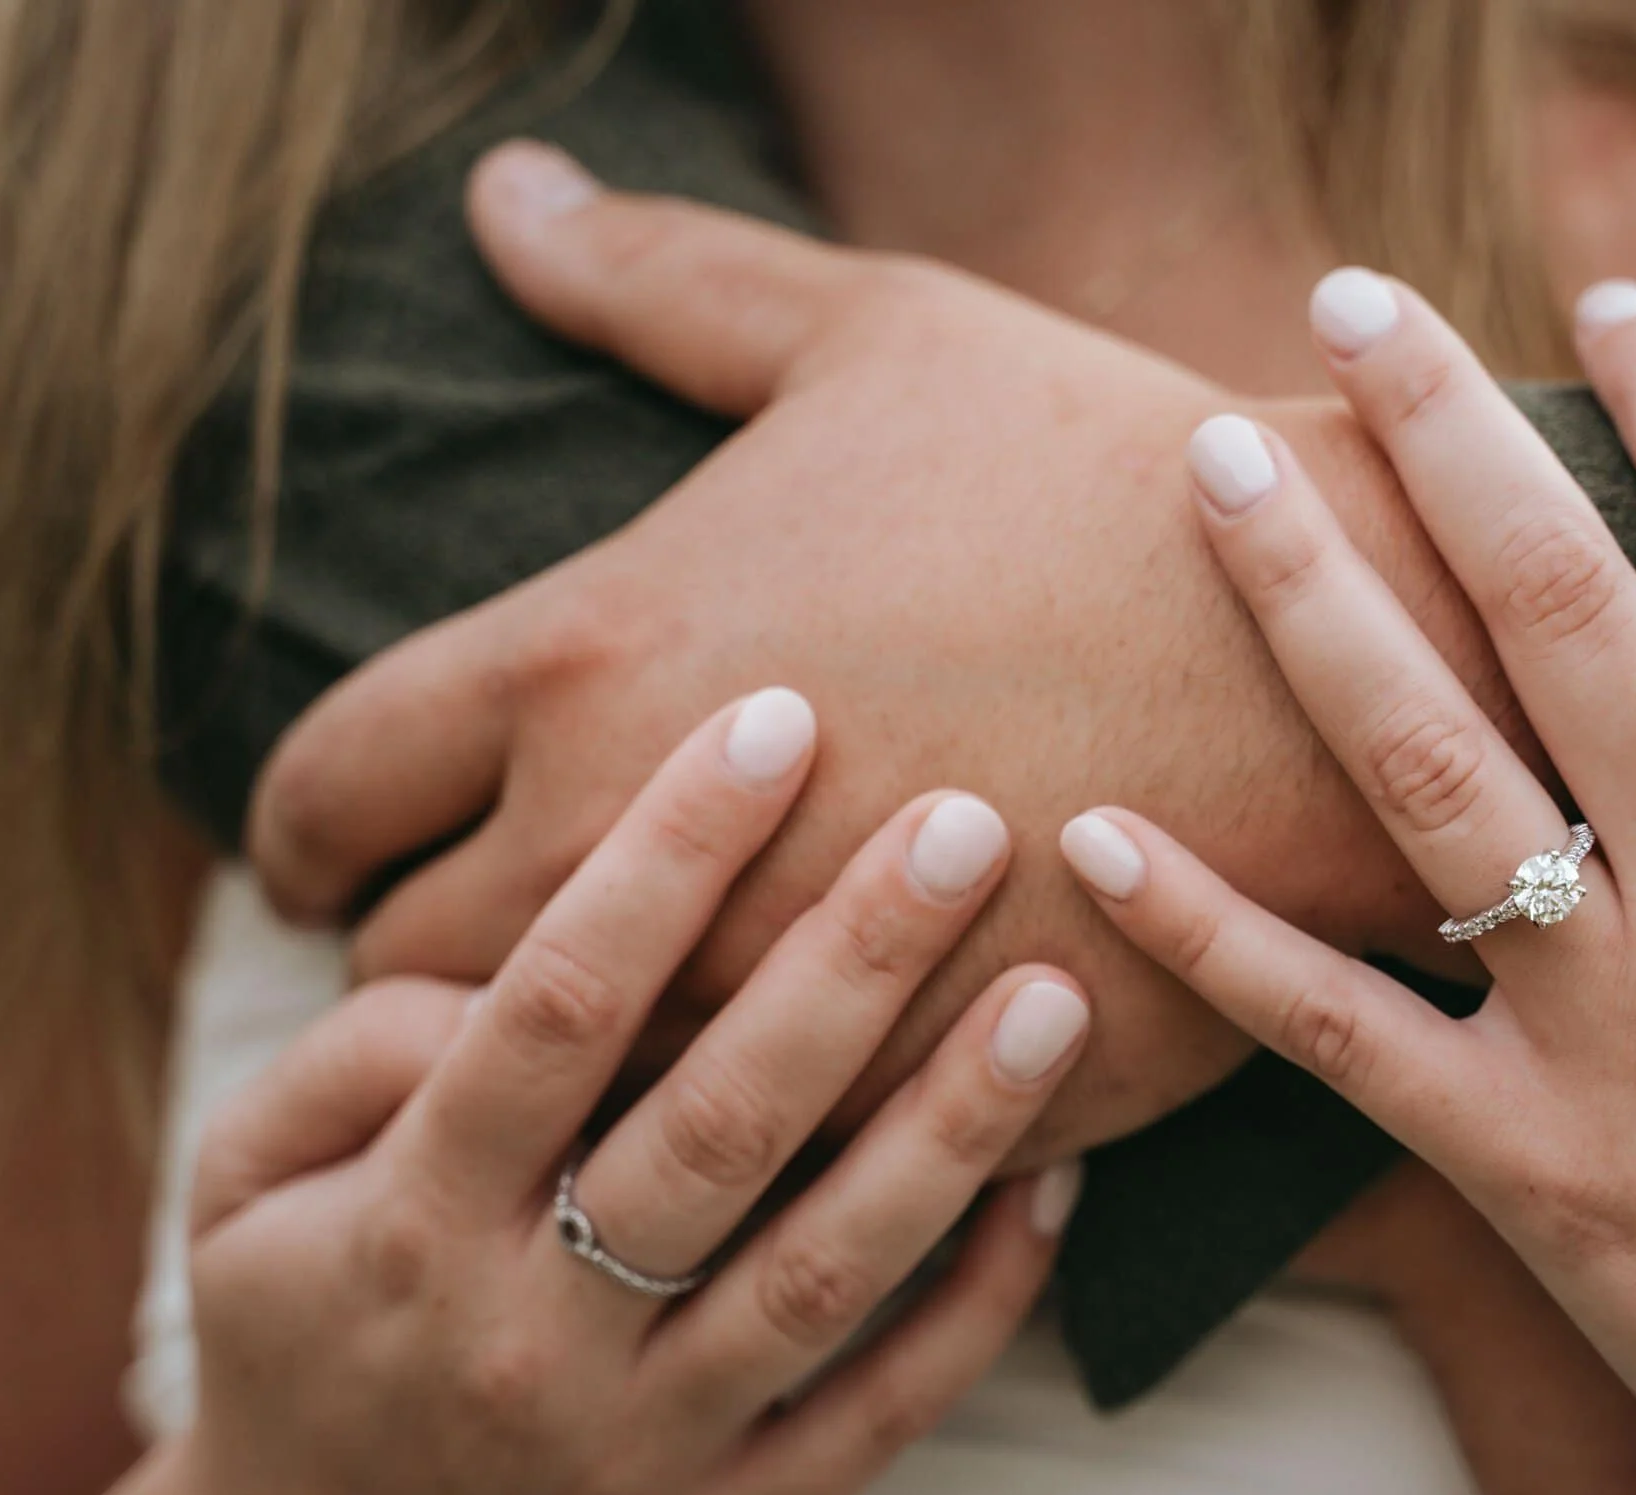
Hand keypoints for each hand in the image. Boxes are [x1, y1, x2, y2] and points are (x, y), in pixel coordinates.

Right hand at [29, 694, 1087, 1494]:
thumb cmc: (294, 1330)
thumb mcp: (241, 1184)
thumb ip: (356, 1054)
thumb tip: (514, 961)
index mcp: (406, 1224)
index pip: (550, 1010)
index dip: (663, 858)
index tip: (772, 721)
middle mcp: (528, 1337)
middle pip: (714, 1125)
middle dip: (847, 962)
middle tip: (965, 819)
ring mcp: (635, 1450)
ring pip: (821, 1273)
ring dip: (950, 1127)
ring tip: (1058, 990)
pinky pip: (872, 1418)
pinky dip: (976, 1307)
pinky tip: (1059, 1186)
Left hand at [249, 144, 1503, 1156]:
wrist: (1338, 654)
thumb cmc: (1095, 467)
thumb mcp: (873, 332)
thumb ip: (662, 278)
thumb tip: (506, 191)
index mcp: (596, 658)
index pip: (331, 787)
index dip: (298, 830)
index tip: (316, 851)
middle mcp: (643, 846)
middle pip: (408, 964)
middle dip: (406, 954)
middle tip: (452, 937)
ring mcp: (772, 993)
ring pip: (564, 1096)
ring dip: (547, 1069)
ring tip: (580, 1029)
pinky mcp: (898, 1091)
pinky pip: (739, 1162)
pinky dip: (713, 1135)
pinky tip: (741, 1087)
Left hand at [1061, 273, 1635, 1494]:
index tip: (1600, 301)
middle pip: (1566, 611)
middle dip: (1443, 438)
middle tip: (1338, 308)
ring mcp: (1620, 1038)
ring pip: (1425, 774)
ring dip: (1305, 607)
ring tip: (1210, 475)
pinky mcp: (1536, 1177)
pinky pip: (1338, 1036)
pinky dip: (1212, 935)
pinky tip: (1101, 837)